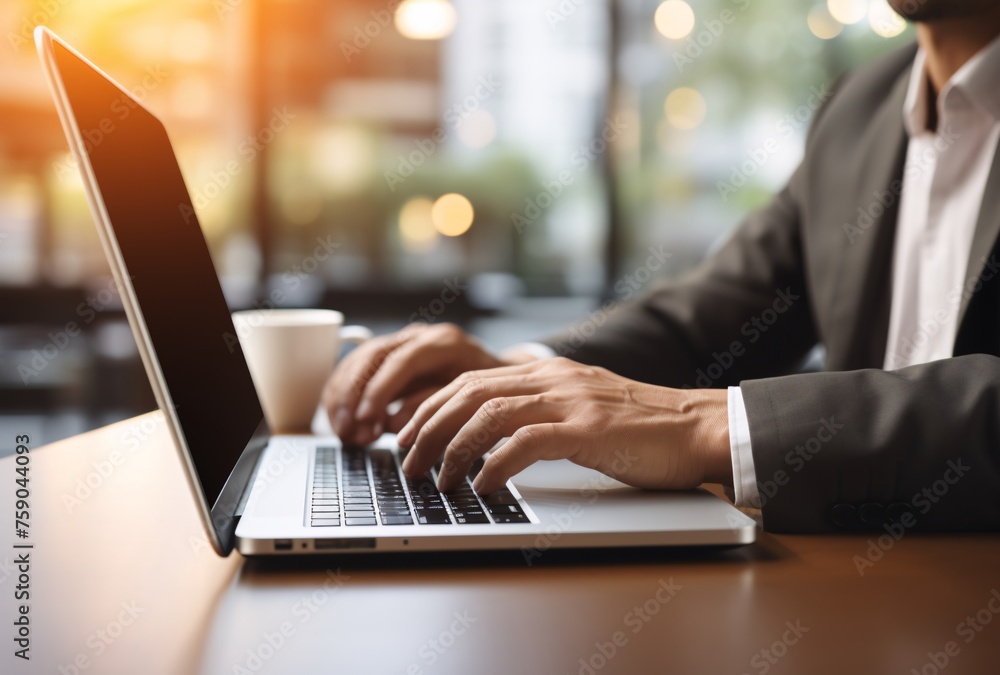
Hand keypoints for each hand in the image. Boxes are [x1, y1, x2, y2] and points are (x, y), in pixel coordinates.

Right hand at [322, 323, 536, 444]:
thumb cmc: (489, 390)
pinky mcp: (389, 358)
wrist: (499, 376)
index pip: (400, 360)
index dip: (379, 390)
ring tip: (346, 432)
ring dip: (343, 398)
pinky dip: (344, 396)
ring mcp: (401, 343)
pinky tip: (345, 423)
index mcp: (442, 342)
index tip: (366, 418)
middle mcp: (418, 337)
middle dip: (353, 396)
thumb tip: (395, 421)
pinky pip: (355, 370)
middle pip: (371, 357)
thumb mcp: (471, 400)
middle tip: (348, 430)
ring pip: (357, 362)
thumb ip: (434, 406)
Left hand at [398, 357, 731, 493]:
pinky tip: (482, 484)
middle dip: (428, 428)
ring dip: (454, 449)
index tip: (407, 436)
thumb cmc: (641, 428)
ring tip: (438, 479)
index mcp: (546, 372)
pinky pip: (528, 442)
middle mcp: (553, 378)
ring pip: (490, 414)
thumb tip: (492, 442)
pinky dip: (496, 464)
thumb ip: (539, 415)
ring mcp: (571, 400)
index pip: (470, 381)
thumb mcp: (580, 410)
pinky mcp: (590, 428)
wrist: (698, 427)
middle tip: (407, 462)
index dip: (430, 408)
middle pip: (469, 394)